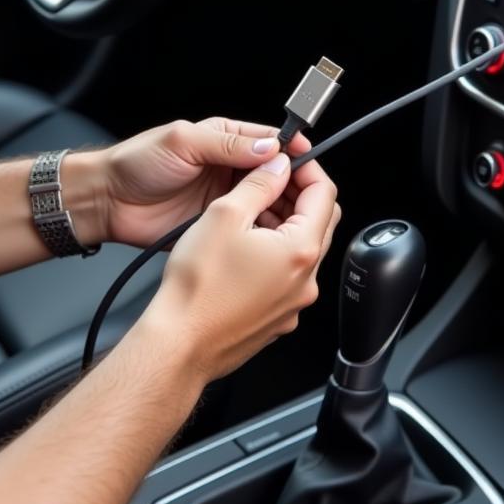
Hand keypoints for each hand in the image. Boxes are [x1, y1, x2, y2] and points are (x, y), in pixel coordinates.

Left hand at [72, 118, 311, 247]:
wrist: (106, 202)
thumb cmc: (135, 164)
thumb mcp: (182, 142)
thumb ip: (226, 144)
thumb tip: (268, 148)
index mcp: (225, 138)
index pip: (270, 141)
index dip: (291, 151)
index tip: (308, 160)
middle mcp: (229, 166)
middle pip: (274, 174)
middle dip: (292, 184)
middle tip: (306, 197)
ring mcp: (224, 197)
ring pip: (265, 201)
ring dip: (280, 209)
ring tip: (292, 219)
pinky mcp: (216, 224)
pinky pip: (247, 226)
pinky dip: (262, 231)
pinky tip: (271, 237)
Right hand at [137, 150, 340, 383]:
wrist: (179, 344)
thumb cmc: (197, 288)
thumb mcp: (225, 214)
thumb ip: (258, 184)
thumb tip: (276, 167)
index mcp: (301, 250)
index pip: (325, 193)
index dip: (307, 168)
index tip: (288, 160)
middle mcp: (306, 280)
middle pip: (319, 221)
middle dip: (297, 195)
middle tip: (268, 182)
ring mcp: (294, 302)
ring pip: (302, 249)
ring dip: (284, 224)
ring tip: (249, 214)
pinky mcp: (278, 317)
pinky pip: (288, 276)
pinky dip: (275, 254)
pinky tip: (244, 248)